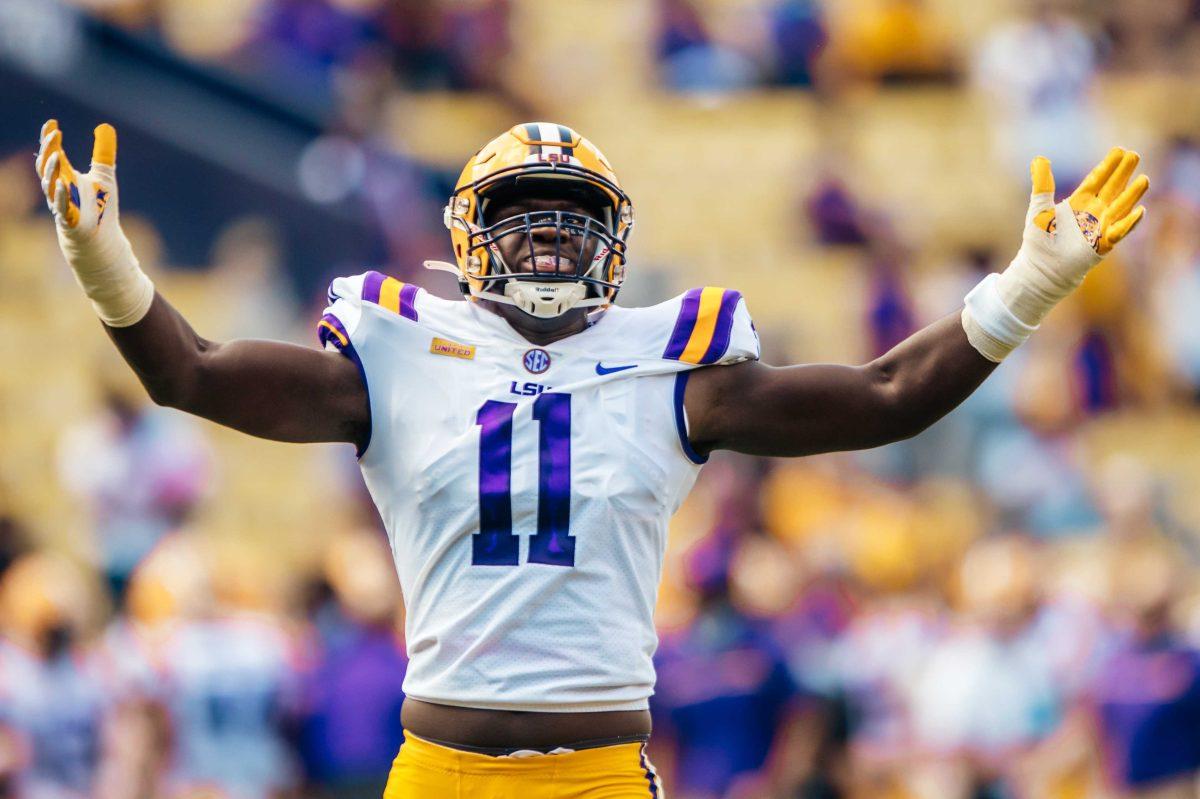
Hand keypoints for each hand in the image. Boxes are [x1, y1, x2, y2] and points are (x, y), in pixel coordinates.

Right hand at [35, 119, 118, 233]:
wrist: (101, 236)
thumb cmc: (100, 205)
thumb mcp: (104, 174)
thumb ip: (104, 152)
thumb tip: (105, 125)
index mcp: (65, 175)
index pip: (52, 153)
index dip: (49, 139)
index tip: (52, 122)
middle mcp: (59, 187)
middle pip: (46, 165)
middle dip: (48, 150)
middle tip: (54, 134)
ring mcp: (61, 202)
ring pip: (49, 184)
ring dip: (52, 169)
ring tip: (56, 154)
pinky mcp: (68, 218)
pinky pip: (61, 205)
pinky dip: (61, 195)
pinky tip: (63, 183)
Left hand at [1030, 148, 1148, 255]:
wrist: (1039, 268)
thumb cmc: (1038, 241)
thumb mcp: (1039, 209)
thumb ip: (1042, 185)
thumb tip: (1039, 159)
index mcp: (1079, 202)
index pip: (1097, 179)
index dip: (1108, 165)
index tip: (1120, 149)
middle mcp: (1093, 212)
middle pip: (1112, 188)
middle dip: (1123, 173)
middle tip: (1135, 155)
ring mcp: (1100, 227)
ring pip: (1120, 207)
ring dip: (1132, 195)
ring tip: (1144, 180)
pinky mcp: (1102, 245)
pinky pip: (1118, 232)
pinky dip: (1129, 223)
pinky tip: (1139, 211)